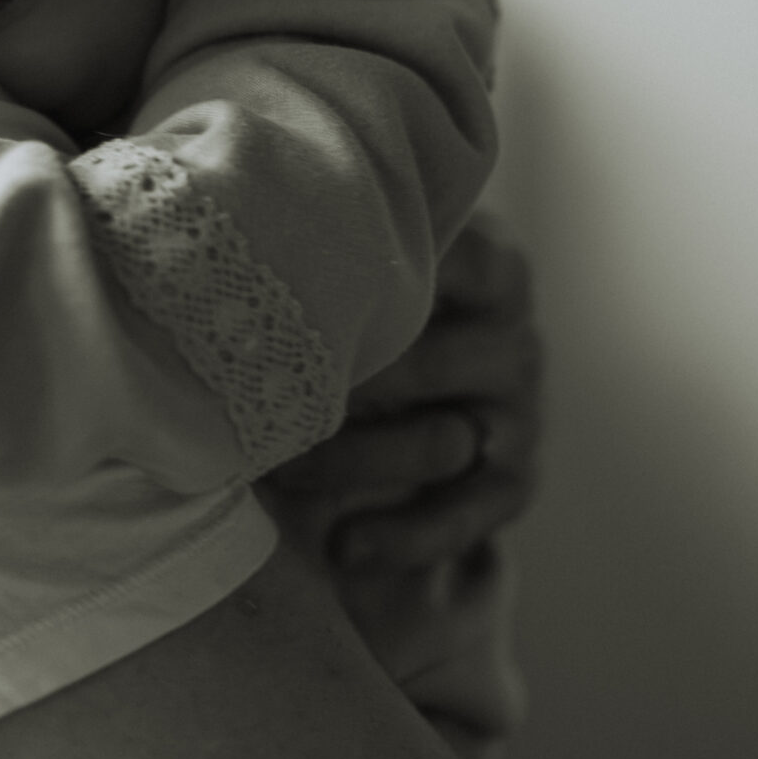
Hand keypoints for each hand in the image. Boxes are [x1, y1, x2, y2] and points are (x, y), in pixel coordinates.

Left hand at [261, 214, 541, 758]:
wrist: (420, 384)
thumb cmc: (369, 303)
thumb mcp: (370, 263)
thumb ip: (336, 239)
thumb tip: (235, 210)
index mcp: (487, 260)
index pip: (448, 257)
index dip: (368, 282)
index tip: (287, 291)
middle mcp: (514, 330)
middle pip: (425, 362)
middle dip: (336, 386)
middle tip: (251, 395)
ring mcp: (522, 407)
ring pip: (436, 441)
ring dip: (348, 463)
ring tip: (272, 472)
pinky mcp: (516, 477)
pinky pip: (466, 513)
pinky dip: (403, 537)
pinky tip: (343, 548)